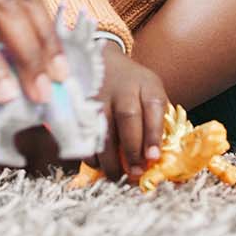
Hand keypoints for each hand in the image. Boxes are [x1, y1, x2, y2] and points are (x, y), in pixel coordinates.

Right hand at [93, 45, 168, 180]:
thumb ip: (155, 118)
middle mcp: (123, 87)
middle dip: (131, 150)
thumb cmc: (132, 85)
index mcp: (146, 84)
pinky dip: (90, 151)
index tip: (153, 157)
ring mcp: (100, 94)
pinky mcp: (80, 103)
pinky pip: (84, 131)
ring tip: (116, 175)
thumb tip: (154, 157)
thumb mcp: (150, 91)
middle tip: (134, 172)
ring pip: (104, 127)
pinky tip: (97, 163)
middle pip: (128, 117)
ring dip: (109, 157)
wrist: (102, 60)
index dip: (153, 133)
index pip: (154, 106)